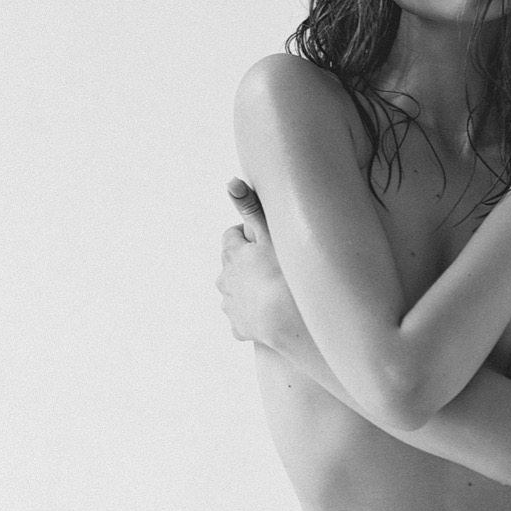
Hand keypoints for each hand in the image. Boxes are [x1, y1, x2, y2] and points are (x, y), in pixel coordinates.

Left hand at [216, 179, 302, 346]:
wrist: (286, 321)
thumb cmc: (283, 274)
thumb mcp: (269, 235)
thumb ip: (251, 208)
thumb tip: (231, 182)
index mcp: (232, 255)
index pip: (232, 237)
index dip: (247, 235)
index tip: (264, 239)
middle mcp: (224, 280)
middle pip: (232, 266)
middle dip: (248, 263)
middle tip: (273, 264)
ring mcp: (230, 306)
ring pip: (237, 292)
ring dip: (250, 290)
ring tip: (275, 291)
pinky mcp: (239, 328)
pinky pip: (244, 319)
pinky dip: (254, 315)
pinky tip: (273, 314)